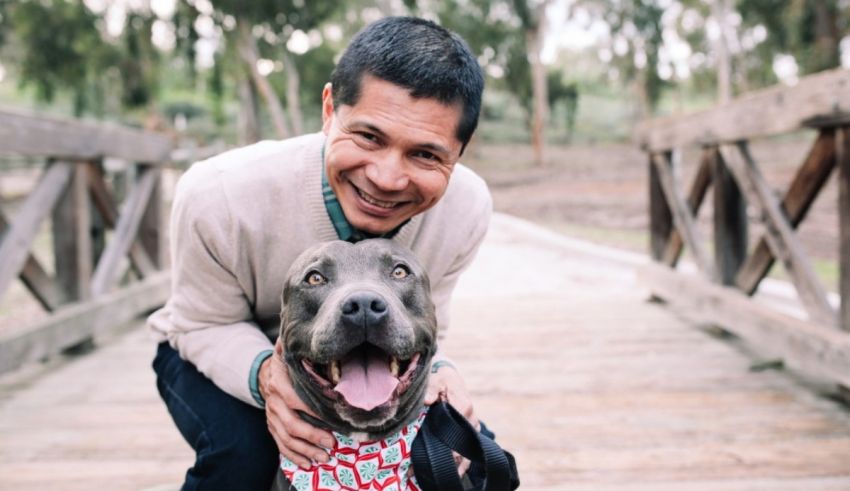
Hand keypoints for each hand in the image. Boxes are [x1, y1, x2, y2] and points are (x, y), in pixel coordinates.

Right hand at [259, 339, 334, 468]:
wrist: (264, 373)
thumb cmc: (286, 362)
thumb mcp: (289, 351)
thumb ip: (297, 347)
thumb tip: (307, 335)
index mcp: (279, 382)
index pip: (295, 399)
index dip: (313, 411)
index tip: (332, 418)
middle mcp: (274, 402)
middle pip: (292, 424)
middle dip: (313, 435)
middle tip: (332, 443)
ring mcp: (272, 416)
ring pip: (286, 438)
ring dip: (306, 450)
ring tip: (324, 457)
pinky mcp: (272, 427)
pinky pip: (281, 445)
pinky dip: (294, 456)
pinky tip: (307, 463)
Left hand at [424, 357, 477, 476]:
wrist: (449, 378)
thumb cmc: (441, 379)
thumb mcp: (435, 379)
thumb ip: (432, 389)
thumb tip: (427, 400)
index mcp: (464, 406)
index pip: (458, 430)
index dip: (451, 447)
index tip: (440, 458)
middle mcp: (471, 418)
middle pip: (464, 444)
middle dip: (452, 459)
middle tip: (437, 472)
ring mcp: (472, 427)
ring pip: (469, 451)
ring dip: (458, 465)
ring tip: (446, 478)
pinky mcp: (470, 432)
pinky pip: (469, 451)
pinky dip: (462, 463)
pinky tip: (454, 475)